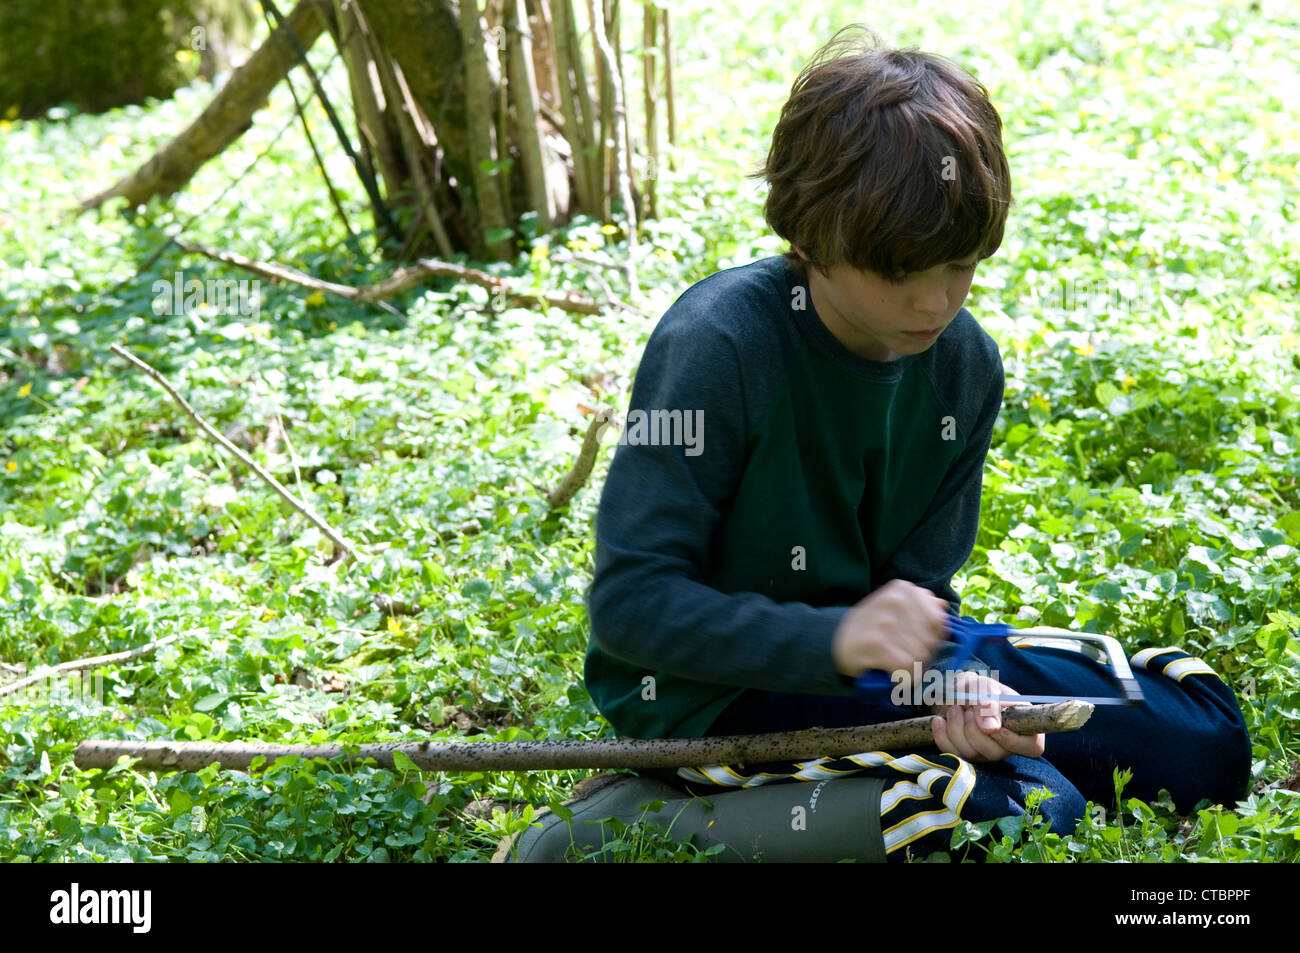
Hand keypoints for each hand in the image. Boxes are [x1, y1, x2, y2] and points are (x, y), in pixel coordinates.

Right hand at [831, 579, 948, 679]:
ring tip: (893, 662)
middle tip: (901, 655)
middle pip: (931, 641)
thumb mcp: (897, 607)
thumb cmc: (872, 627)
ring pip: (921, 656)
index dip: (931, 639)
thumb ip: (922, 606)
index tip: (913, 642)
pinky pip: (907, 667)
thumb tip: (943, 608)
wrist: (835, 641)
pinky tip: (889, 671)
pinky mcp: (876, 643)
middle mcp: (896, 600)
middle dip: (921, 655)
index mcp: (904, 588)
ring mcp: (885, 621)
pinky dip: (902, 677)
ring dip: (910, 668)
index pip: (939, 621)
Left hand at [930, 671, 1045, 762]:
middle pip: (995, 752)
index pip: (1032, 747)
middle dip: (974, 728)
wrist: (956, 692)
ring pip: (971, 753)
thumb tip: (991, 729)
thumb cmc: (979, 688)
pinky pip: (951, 753)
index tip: (996, 727)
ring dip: (957, 727)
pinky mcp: (964, 756)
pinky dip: (942, 735)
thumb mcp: (984, 686)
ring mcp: (985, 754)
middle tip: (969, 709)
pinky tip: (940, 720)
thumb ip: (988, 702)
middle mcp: (1006, 746)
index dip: (1014, 742)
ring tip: (956, 708)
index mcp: (1023, 727)